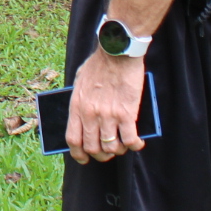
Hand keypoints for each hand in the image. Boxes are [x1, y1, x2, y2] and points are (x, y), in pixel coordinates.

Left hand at [66, 49, 145, 163]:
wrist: (116, 52)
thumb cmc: (99, 64)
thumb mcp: (79, 81)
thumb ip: (79, 100)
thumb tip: (82, 116)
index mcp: (76, 107)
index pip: (73, 140)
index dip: (78, 154)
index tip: (84, 158)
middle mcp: (90, 114)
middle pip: (93, 148)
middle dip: (101, 155)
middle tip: (108, 152)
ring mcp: (108, 116)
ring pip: (112, 148)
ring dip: (118, 151)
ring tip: (123, 145)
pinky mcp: (127, 113)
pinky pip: (130, 140)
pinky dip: (135, 145)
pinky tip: (138, 142)